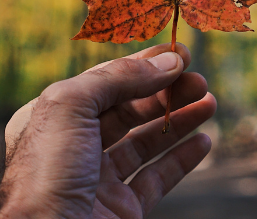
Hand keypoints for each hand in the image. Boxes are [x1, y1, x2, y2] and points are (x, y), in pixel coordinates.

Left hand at [0, 43, 216, 218]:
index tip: (180, 54)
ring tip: (210, 102)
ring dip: (179, 120)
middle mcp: (74, 148)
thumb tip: (166, 61)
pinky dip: (182, 160)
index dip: (142, 65)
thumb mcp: (71, 106)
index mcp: (52, 119)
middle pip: (128, 110)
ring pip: (146, 143)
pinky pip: (157, 180)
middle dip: (166, 92)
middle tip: (200, 80)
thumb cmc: (47, 173)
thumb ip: (117, 78)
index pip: (103, 81)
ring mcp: (99, 181)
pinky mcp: (121, 210)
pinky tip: (203, 142)